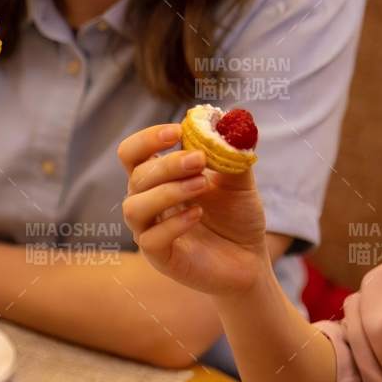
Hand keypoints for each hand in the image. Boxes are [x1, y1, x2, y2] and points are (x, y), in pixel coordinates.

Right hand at [118, 123, 271, 298]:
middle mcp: (147, 204)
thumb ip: (231, 153)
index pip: (132, 154)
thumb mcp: (240, 180)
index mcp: (158, 180)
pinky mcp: (160, 258)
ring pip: (134, 207)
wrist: (250, 259)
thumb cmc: (237, 218)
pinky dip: (173, 223)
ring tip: (201, 185)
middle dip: (168, 164)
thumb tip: (226, 121)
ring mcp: (149, 232)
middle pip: (136, 177)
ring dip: (167, 191)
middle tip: (200, 159)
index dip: (147, 139)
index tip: (177, 132)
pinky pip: (150, 239)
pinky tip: (198, 214)